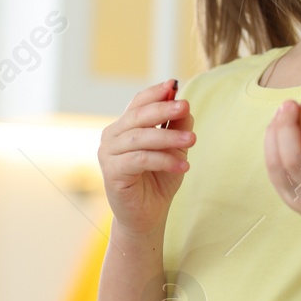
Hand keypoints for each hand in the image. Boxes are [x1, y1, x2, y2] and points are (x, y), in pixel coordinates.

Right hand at [98, 80, 194, 235]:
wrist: (147, 216)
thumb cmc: (158, 181)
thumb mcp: (174, 150)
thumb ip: (177, 127)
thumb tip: (184, 104)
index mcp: (124, 128)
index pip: (137, 103)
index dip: (155, 93)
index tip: (173, 84)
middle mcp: (112, 137)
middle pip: (137, 117)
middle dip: (163, 110)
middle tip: (185, 106)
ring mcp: (108, 154)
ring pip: (140, 138)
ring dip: (168, 137)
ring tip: (192, 140)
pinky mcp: (112, 173)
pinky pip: (140, 160)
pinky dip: (163, 160)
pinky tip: (183, 167)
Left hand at [263, 94, 300, 231]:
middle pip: (294, 164)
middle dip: (287, 129)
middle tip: (291, 104)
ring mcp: (300, 202)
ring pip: (277, 165)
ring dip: (274, 134)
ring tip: (282, 110)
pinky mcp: (288, 199)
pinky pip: (273, 170)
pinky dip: (271, 145)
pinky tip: (276, 125)